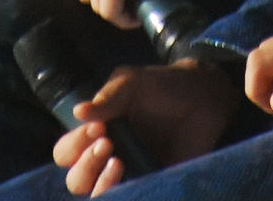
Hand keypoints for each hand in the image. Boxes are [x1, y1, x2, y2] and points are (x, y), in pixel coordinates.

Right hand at [53, 59, 238, 195]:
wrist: (206, 98)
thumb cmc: (165, 87)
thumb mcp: (135, 82)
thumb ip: (109, 96)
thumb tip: (79, 111)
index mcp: (97, 132)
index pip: (67, 151)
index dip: (74, 144)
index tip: (96, 128)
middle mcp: (107, 158)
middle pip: (76, 180)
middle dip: (84, 165)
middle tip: (106, 143)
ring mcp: (129, 175)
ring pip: (97, 195)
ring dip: (100, 183)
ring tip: (119, 161)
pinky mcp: (150, 185)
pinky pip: (129, 198)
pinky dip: (122, 193)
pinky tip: (132, 178)